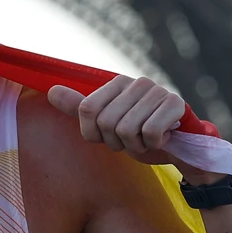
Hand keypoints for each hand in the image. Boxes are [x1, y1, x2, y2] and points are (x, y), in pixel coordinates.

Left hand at [47, 75, 220, 180]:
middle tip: (133, 141)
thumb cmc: (141, 137)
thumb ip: (79, 108)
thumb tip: (51, 91)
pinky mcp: (176, 103)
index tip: (110, 137)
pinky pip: (149, 133)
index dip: (95, 133)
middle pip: (106, 122)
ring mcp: (157, 91)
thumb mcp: (106, 126)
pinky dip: (153, 144)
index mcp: (116, 83)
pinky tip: (163, 138)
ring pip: (127, 129)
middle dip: (117, 142)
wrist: (180, 150)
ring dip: (136, 146)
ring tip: (148, 140)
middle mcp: (136, 82)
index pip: (86, 109)